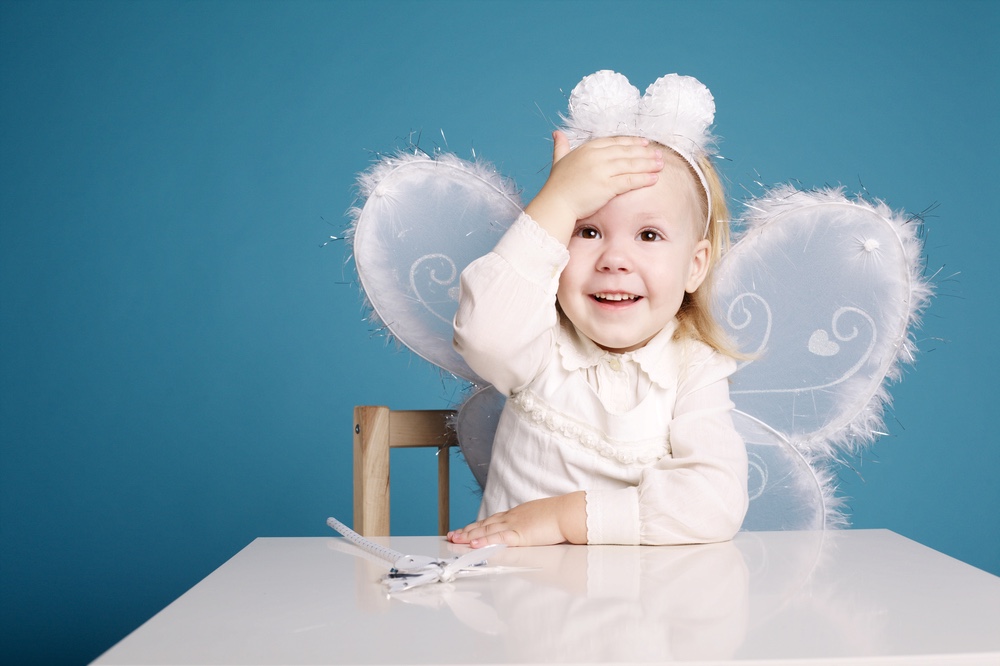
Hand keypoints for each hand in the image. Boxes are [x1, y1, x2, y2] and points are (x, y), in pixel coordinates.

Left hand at [447, 491, 586, 547]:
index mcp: (517, 514)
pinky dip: (484, 541)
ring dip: (469, 536)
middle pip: (484, 524)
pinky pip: (497, 538)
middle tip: (452, 536)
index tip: (465, 529)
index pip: (492, 520)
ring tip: (455, 540)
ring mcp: (514, 525)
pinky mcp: (519, 534)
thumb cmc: (560, 516)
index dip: (477, 525)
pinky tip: (473, 544)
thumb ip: (531, 525)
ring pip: (486, 531)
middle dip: (467, 531)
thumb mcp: (540, 519)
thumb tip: (529, 531)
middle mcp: (512, 517)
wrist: (568, 512)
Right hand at [525, 132, 663, 244]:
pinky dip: (644, 178)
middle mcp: (596, 156)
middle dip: (645, 152)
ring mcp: (602, 170)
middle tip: (658, 154)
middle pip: (626, 151)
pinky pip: (630, 180)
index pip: (615, 142)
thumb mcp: (558, 160)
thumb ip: (561, 146)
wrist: (556, 203)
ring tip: (661, 164)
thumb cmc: (557, 185)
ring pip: (631, 164)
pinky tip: (654, 178)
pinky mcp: (607, 186)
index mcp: (587, 148)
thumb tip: (557, 133)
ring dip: (649, 163)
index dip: (631, 142)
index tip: (644, 143)